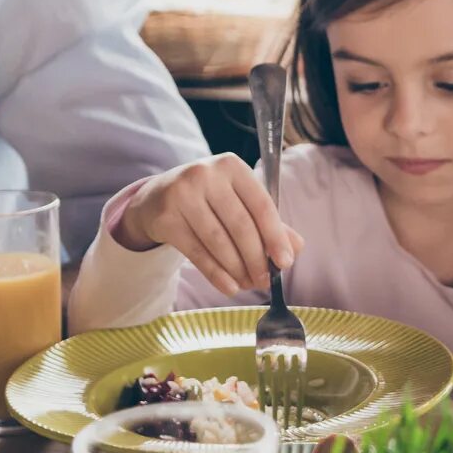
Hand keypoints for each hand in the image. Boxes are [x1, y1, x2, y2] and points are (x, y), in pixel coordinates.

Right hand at [112, 155, 300, 296]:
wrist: (156, 198)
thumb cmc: (207, 198)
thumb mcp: (237, 200)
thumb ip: (267, 221)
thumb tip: (296, 247)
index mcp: (231, 166)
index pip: (261, 205)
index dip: (275, 236)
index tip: (286, 262)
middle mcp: (206, 175)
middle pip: (240, 226)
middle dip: (257, 259)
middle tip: (266, 280)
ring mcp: (182, 195)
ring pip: (218, 242)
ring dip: (237, 269)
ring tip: (248, 284)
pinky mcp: (165, 218)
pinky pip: (197, 253)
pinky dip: (216, 274)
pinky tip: (229, 286)